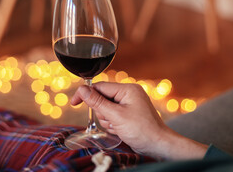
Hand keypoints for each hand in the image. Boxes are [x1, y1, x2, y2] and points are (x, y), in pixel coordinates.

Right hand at [71, 82, 207, 159]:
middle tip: (113, 122)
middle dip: (103, 113)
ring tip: (119, 128)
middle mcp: (128, 94)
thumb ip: (97, 102)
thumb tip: (82, 89)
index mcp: (127, 89)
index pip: (100, 87)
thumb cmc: (142, 130)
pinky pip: (112, 116)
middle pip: (101, 99)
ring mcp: (129, 104)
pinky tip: (121, 130)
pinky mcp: (128, 114)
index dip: (86, 94)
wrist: (158, 145)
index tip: (74, 103)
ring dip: (108, 121)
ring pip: (105, 110)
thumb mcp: (116, 116)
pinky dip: (113, 125)